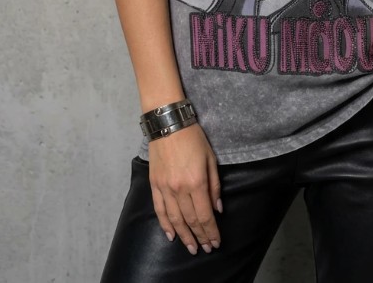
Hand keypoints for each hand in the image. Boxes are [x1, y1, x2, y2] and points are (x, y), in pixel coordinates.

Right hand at [149, 123, 222, 254]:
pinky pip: (159, 210)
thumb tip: (218, 208)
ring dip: (184, 236)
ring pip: (174, 219)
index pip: (205, 215)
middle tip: (205, 249)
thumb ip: (214, 185)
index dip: (211, 231)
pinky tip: (171, 235)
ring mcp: (165, 188)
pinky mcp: (154, 184)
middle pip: (191, 220)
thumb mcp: (210, 158)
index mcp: (196, 181)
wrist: (168, 122)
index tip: (215, 242)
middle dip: (200, 237)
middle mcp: (179, 189)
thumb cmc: (193, 137)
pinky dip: (165, 225)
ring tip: (191, 247)